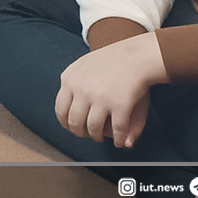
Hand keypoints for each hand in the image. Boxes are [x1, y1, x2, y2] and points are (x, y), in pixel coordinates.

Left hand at [54, 32, 166, 147]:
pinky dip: (118, 139)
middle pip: (75, 122)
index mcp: (70, 81)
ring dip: (97, 137)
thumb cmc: (110, 60)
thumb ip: (70, 80)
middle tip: (87, 134)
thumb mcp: (82, 65)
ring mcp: (101, 99)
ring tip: (101, 137)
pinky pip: (117, 130)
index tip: (72, 128)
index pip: (61, 110)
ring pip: (93, 129)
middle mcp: (82, 91)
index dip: (66, 122)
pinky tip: (120, 141)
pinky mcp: (120, 105)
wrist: (136, 55)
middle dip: (80, 133)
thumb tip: (65, 100)